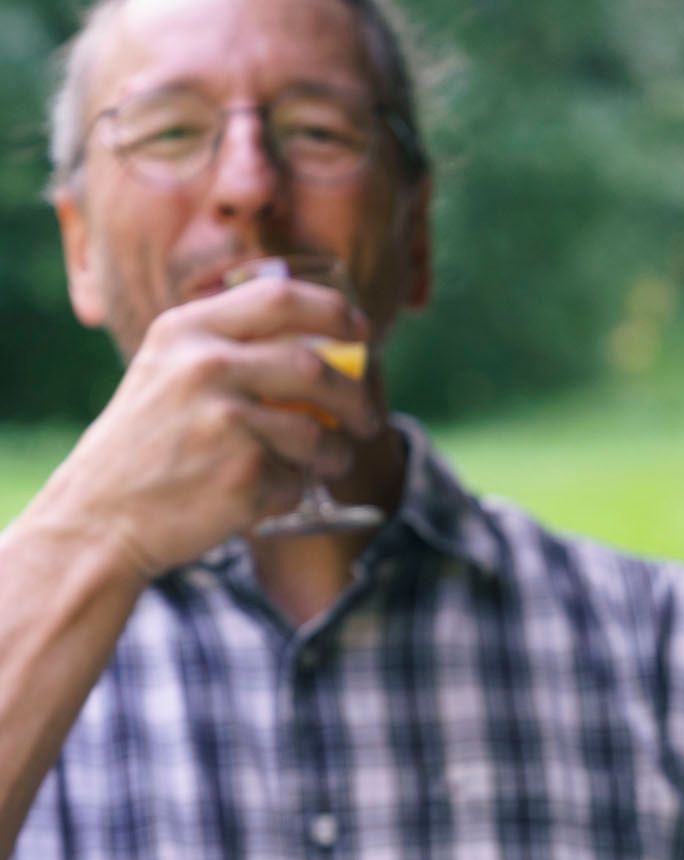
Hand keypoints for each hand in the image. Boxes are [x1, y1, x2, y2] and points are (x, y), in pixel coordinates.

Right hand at [29, 274, 377, 581]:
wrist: (98, 519)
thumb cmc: (146, 446)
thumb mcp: (169, 373)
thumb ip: (232, 349)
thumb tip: (328, 343)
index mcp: (187, 331)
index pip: (281, 298)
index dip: (334, 312)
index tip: (363, 330)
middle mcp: (205, 367)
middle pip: (316, 366)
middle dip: (356, 397)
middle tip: (368, 418)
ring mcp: (225, 421)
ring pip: (317, 431)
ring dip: (336, 453)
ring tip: (329, 463)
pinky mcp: (243, 474)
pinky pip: (297, 480)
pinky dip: (293, 491)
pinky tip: (262, 495)